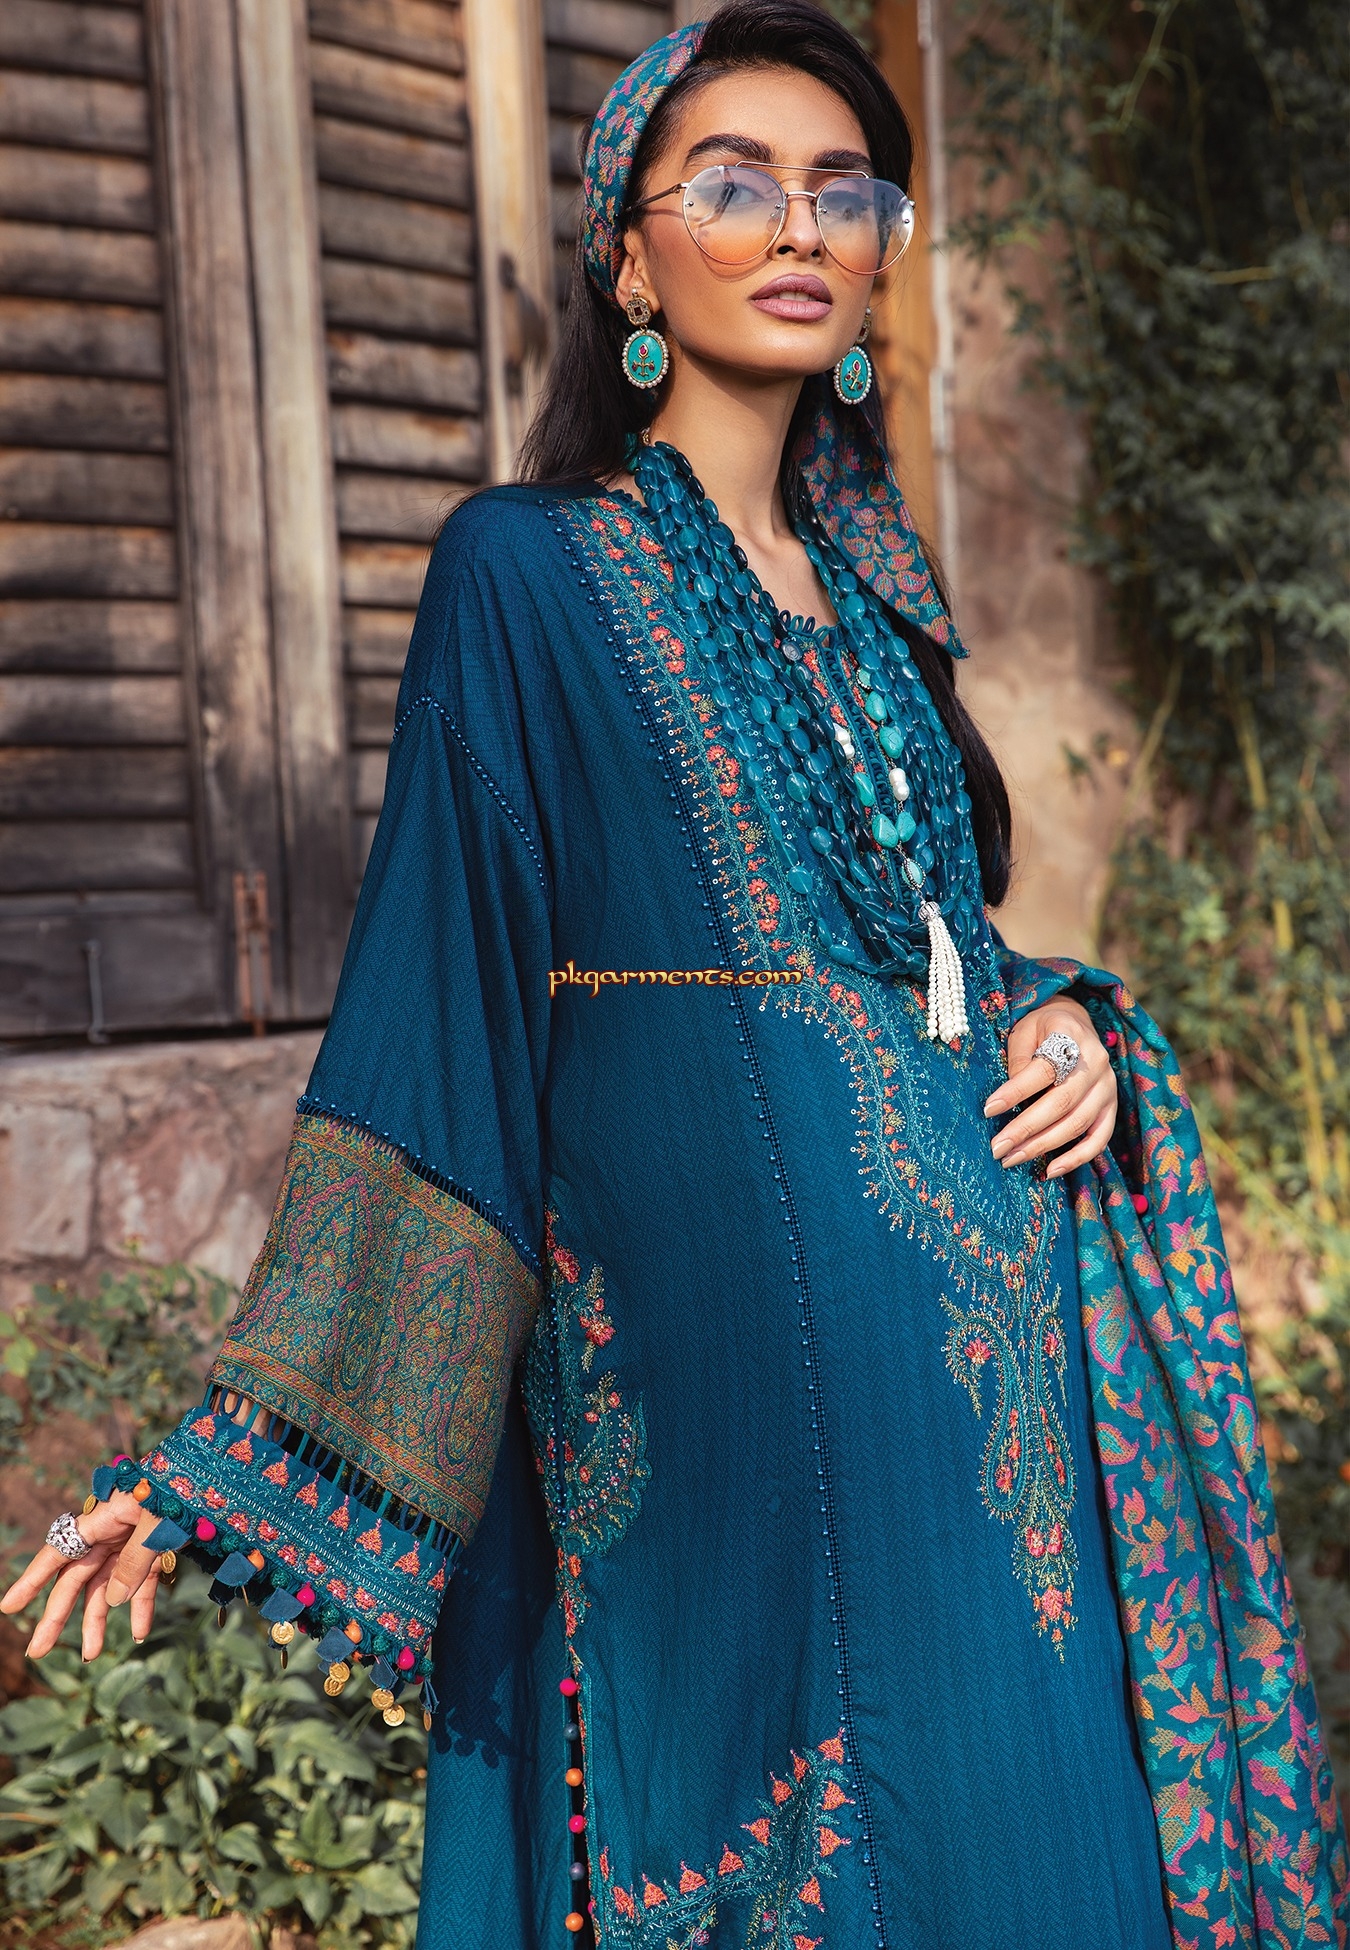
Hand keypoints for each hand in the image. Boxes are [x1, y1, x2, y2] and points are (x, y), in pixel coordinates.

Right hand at [1, 1491, 164, 1660]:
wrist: (214, 1475)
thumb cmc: (181, 1490)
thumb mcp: (156, 1522)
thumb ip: (134, 1561)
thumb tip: (113, 1601)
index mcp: (102, 1520)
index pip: (59, 1552)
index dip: (32, 1580)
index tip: (8, 1608)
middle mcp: (111, 1534)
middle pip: (77, 1580)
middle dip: (57, 1616)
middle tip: (38, 1651)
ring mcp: (132, 1544)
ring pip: (107, 1588)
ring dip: (98, 1620)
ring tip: (90, 1655)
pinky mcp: (157, 1552)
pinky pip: (142, 1584)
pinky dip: (140, 1608)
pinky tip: (138, 1633)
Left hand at [983, 997, 1116, 1178]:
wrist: (1075, 1024)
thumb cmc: (1042, 1030)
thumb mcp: (1023, 1032)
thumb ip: (1018, 1061)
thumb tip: (1009, 1100)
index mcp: (1070, 1036)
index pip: (1041, 1070)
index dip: (1014, 1092)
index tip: (988, 1110)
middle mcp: (1095, 1063)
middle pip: (1061, 1103)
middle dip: (1025, 1129)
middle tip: (997, 1148)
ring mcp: (1107, 1087)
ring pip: (1077, 1124)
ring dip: (1043, 1146)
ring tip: (1012, 1159)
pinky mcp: (1111, 1106)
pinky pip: (1099, 1138)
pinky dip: (1076, 1158)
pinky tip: (1050, 1170)